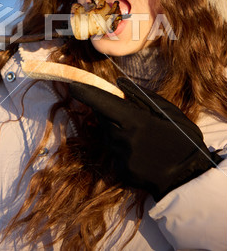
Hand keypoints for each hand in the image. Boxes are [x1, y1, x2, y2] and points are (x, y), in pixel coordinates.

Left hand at [69, 78, 221, 200]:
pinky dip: (123, 148)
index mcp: (135, 121)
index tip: (73, 85)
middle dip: (110, 112)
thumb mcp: (167, 112)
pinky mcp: (120, 172)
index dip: (85, 93)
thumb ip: (141, 97)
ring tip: (142, 136)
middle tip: (132, 116)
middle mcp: (122, 140)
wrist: (189, 178)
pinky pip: (115, 152)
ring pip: (109, 135)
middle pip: (103, 118)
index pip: (102, 103)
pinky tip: (141, 152)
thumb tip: (120, 83)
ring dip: (117, 130)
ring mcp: (120, 158)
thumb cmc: (182, 139)